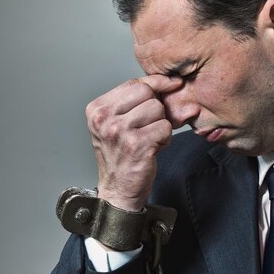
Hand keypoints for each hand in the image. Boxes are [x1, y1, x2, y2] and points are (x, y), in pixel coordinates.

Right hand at [86, 75, 182, 211]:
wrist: (118, 190)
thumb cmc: (123, 156)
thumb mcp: (123, 124)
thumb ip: (143, 102)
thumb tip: (176, 84)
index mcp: (97, 109)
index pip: (133, 83)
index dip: (156, 83)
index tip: (172, 83)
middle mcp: (104, 118)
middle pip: (147, 94)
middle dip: (156, 109)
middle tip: (148, 128)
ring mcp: (119, 131)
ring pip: (158, 109)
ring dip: (161, 126)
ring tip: (148, 140)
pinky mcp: (136, 144)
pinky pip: (165, 128)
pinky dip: (164, 139)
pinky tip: (153, 149)